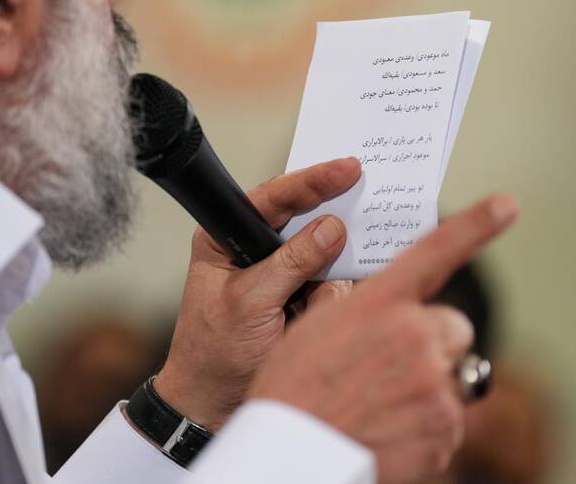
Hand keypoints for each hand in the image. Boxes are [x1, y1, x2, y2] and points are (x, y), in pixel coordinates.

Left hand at [154, 157, 361, 429]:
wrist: (209, 406)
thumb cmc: (213, 354)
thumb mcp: (250, 303)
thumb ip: (291, 263)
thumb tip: (333, 228)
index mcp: (225, 238)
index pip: (272, 198)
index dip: (311, 181)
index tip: (348, 168)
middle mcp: (254, 251)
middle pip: (304, 222)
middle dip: (329, 231)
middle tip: (365, 212)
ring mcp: (279, 277)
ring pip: (325, 259)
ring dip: (324, 284)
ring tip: (300, 311)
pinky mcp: (297, 301)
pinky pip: (330, 289)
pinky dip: (328, 304)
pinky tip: (307, 321)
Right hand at [250, 194, 518, 483]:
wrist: (294, 452)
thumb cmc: (294, 390)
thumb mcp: (314, 329)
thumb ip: (360, 309)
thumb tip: (388, 310)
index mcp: (379, 304)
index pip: (434, 253)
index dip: (476, 225)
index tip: (507, 204)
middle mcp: (413, 336)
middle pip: (451, 326)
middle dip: (431, 342)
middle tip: (392, 368)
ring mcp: (434, 383)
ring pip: (451, 374)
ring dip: (426, 386)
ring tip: (381, 406)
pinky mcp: (445, 429)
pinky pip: (449, 418)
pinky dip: (426, 425)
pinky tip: (389, 430)